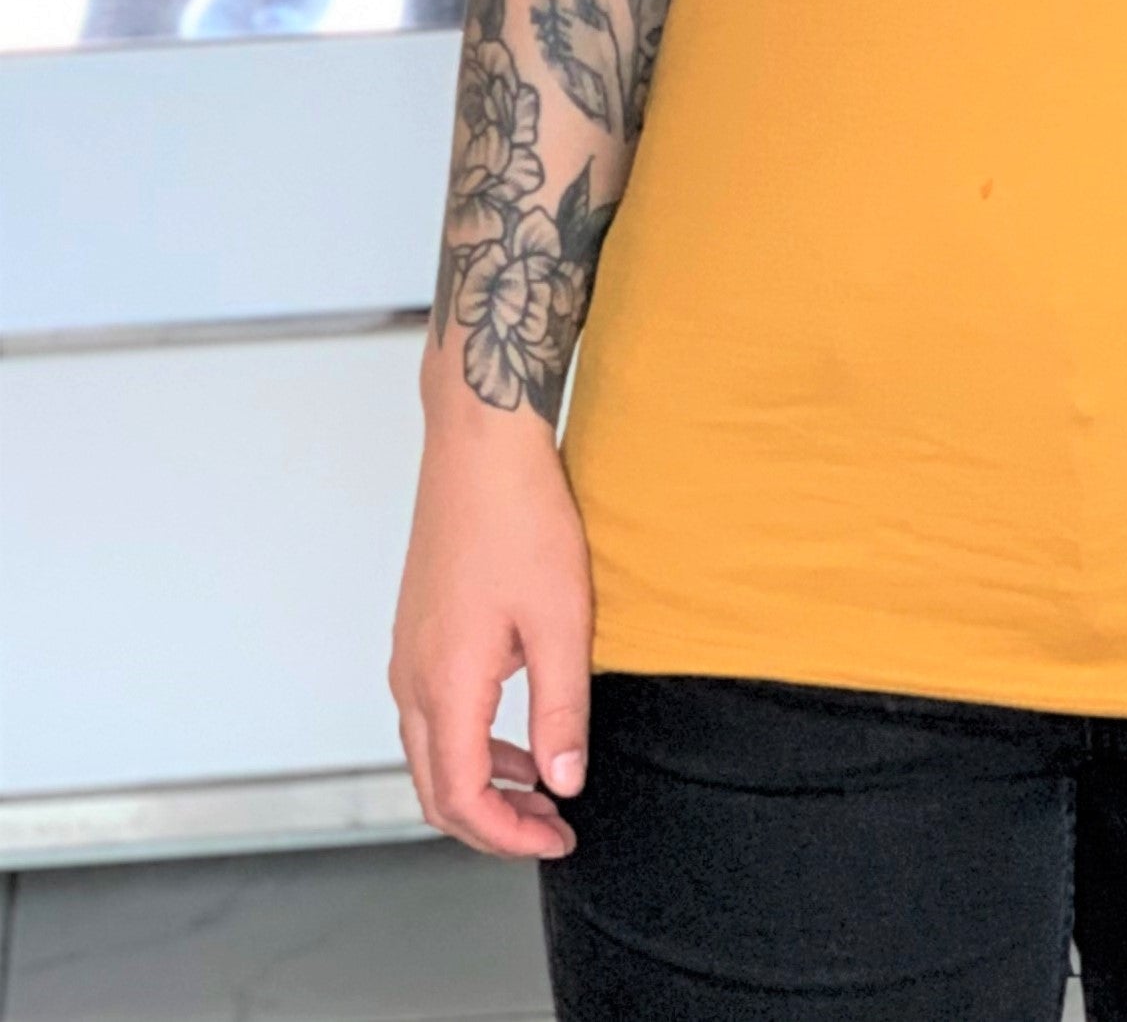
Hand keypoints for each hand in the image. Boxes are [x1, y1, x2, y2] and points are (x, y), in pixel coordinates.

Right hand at [390, 390, 592, 858]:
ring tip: (542, 786)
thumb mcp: (561, 620)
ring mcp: (408, 652)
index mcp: (446, 683)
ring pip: (431, 753)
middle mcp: (412, 676)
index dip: (509, 836)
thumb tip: (563, 784)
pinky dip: (470, 743)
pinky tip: (517, 731)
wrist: (480, 443)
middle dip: (493, 823)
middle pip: (436, 789)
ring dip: (482, 782)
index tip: (558, 837)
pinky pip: (432, 713)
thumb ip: (561, 710)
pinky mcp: (417, 630)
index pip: (462, 799)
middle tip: (552, 826)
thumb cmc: (522, 518)